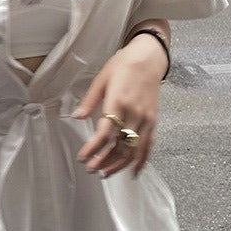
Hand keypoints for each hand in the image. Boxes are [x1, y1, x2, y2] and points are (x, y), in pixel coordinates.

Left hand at [71, 35, 165, 178]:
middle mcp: (134, 113)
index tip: (83, 157)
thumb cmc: (123, 65)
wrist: (148, 58)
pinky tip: (133, 172)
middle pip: (120, 145)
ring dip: (120, 164)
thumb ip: (90, 101)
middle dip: (104, 160)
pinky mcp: (154, 121)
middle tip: (91, 169)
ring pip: (134, 149)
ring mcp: (146, 119)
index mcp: (119, 101)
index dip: (93, 148)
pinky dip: (141, 161)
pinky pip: (148, 146)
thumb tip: (76, 116)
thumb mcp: (101, 79)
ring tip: (105, 173)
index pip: (105, 132)